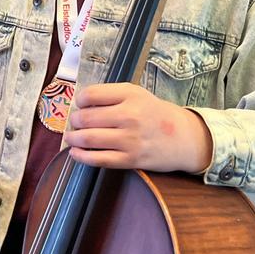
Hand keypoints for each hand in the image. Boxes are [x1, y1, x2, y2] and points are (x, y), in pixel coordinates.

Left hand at [64, 83, 212, 173]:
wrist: (183, 137)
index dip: (80, 100)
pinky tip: (75, 152)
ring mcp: (130, 139)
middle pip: (86, 117)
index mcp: (130, 95)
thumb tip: (79, 104)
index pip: (91, 95)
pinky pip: (99, 159)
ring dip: (73, 138)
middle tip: (74, 122)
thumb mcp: (135, 94)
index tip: (80, 104)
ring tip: (71, 137)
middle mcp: (130, 116)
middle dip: (75, 120)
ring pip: (89, 139)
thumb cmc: (153, 113)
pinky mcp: (130, 159)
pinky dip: (81, 156)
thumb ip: (109, 95)